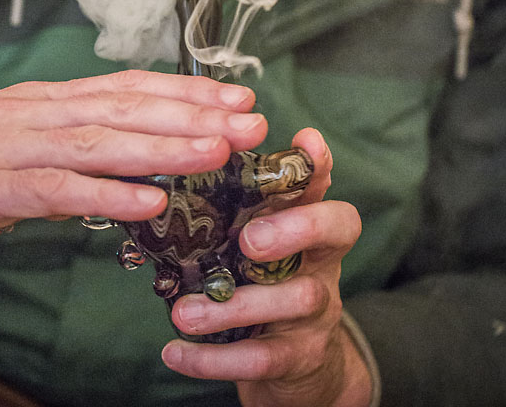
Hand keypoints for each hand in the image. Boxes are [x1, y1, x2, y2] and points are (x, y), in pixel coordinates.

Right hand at [0, 70, 265, 270]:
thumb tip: (119, 165)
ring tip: (219, 152)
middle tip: (251, 121)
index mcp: (43, 101)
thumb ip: (63, 149)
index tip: (237, 97)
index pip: (127, 87)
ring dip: (165, 146)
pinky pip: (57, 190)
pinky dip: (106, 195)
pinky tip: (149, 201)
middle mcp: (35, 112)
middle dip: (194, 113)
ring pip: (101, 140)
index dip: (186, 91)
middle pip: (126, 107)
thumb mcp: (10, 147)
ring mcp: (11, 146)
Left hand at [163, 128, 370, 406]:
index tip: (305, 140)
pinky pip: (261, 359)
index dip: (319, 167)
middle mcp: (322, 263)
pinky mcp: (297, 358)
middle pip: (330, 234)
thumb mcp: (259, 237)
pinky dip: (215, 359)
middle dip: (293, 230)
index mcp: (310, 227)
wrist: (294, 366)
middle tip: (248, 239)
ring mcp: (316, 312)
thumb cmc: (265, 281)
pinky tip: (175, 353)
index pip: (324, 186)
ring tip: (183, 312)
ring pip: (294, 300)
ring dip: (234, 306)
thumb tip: (193, 150)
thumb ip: (241, 201)